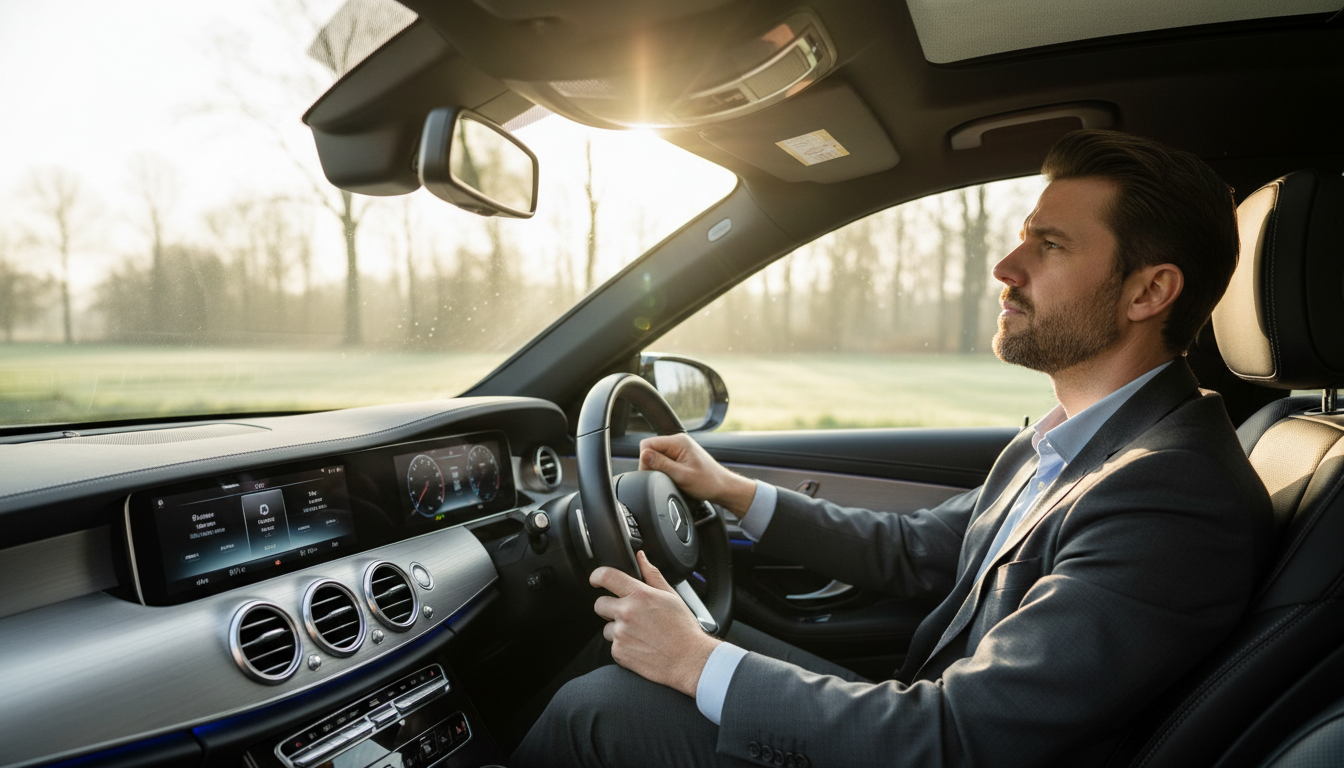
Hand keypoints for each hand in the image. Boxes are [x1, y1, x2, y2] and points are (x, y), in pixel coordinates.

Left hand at [591, 550, 719, 696]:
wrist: (689, 660)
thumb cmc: (683, 629)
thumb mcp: (671, 596)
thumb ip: (652, 574)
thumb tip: (641, 557)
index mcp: (640, 595)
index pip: (606, 576)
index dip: (597, 576)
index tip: (596, 579)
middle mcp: (627, 613)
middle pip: (599, 604)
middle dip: (609, 607)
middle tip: (627, 613)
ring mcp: (621, 634)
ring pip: (607, 627)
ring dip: (618, 629)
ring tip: (640, 633)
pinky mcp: (619, 652)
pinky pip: (613, 645)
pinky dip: (623, 645)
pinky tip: (640, 645)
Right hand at [639, 433, 756, 514]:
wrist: (722, 487)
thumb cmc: (708, 482)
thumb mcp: (681, 475)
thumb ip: (661, 464)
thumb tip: (644, 455)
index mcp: (678, 441)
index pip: (647, 444)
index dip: (645, 460)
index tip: (653, 473)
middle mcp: (678, 441)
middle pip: (650, 450)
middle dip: (652, 465)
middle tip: (666, 478)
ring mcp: (679, 449)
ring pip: (656, 456)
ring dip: (660, 468)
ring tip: (673, 478)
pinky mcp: (679, 456)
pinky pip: (663, 461)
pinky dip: (665, 470)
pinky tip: (674, 477)